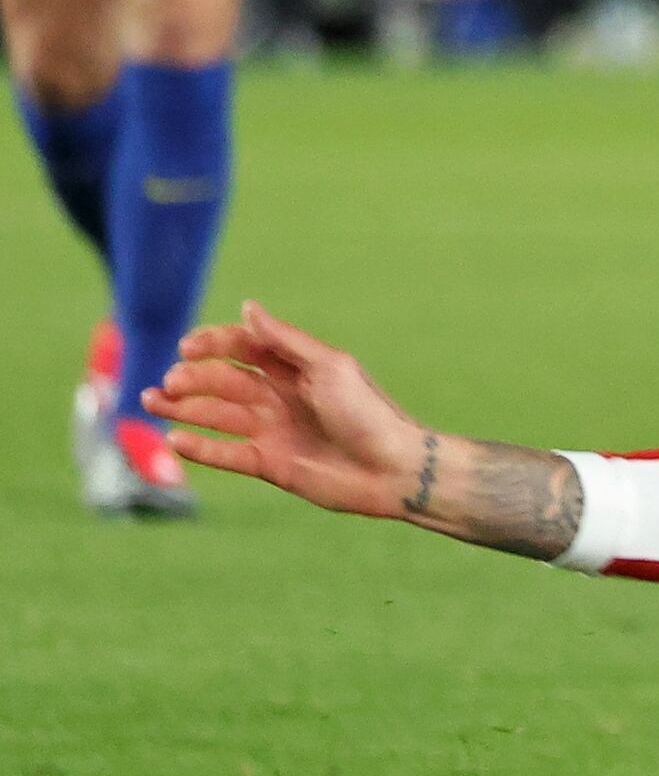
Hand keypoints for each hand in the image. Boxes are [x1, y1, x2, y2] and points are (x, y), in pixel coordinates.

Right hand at [146, 305, 425, 516]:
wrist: (392, 469)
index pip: (244, 348)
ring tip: (150, 402)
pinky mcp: (270, 465)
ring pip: (216, 415)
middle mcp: (280, 397)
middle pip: (223, 381)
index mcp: (295, 369)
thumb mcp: (328, 367)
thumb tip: (248, 306)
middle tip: (169, 381)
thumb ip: (285, 341)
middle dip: (192, 378)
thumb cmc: (367, 412)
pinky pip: (226, 454)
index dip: (214, 344)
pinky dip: (199, 447)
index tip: (188, 347)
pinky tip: (174, 438)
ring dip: (182, 408)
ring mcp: (272, 431)